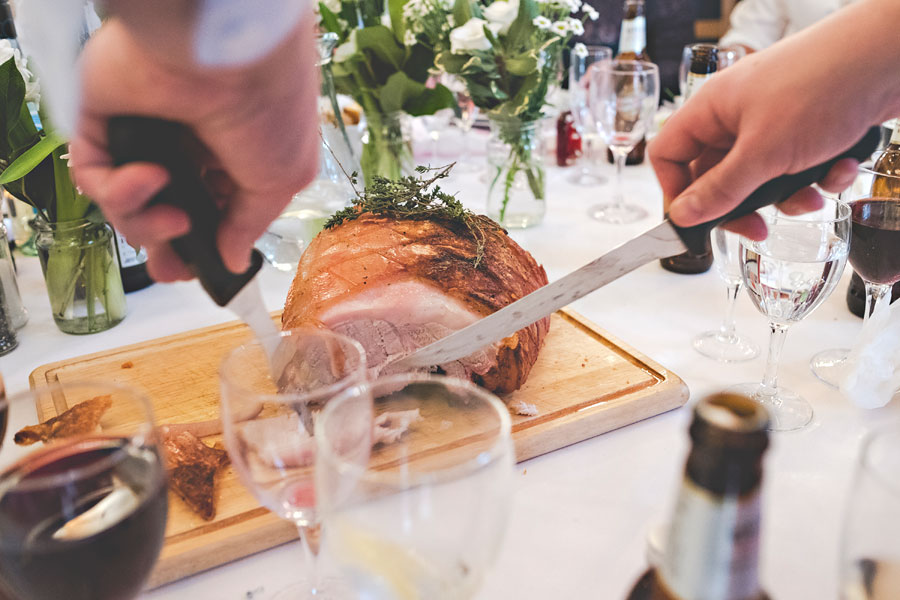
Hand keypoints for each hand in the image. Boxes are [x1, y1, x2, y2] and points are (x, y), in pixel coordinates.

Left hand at [70, 16, 318, 282]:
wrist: (228, 53)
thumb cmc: (270, 107)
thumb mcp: (282, 179)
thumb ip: (250, 224)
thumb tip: (232, 259)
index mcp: (228, 157)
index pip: (206, 211)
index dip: (200, 247)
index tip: (201, 269)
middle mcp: (184, 147)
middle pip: (158, 214)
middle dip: (164, 248)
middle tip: (172, 266)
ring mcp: (142, 135)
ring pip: (124, 203)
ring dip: (146, 223)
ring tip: (172, 216)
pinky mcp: (101, 123)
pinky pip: (93, 174)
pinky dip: (118, 190)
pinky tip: (149, 175)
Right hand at [649, 0, 899, 239]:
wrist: (889, 57)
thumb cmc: (822, 85)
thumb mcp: (764, 151)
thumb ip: (720, 190)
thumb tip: (681, 216)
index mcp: (712, 110)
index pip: (669, 155)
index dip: (676, 191)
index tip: (696, 220)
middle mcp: (737, 115)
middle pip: (717, 175)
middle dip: (742, 205)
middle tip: (757, 230)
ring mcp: (773, 121)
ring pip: (761, 178)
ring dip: (788, 196)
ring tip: (812, 196)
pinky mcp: (808, 128)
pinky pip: (798, 168)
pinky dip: (819, 176)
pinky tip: (840, 168)